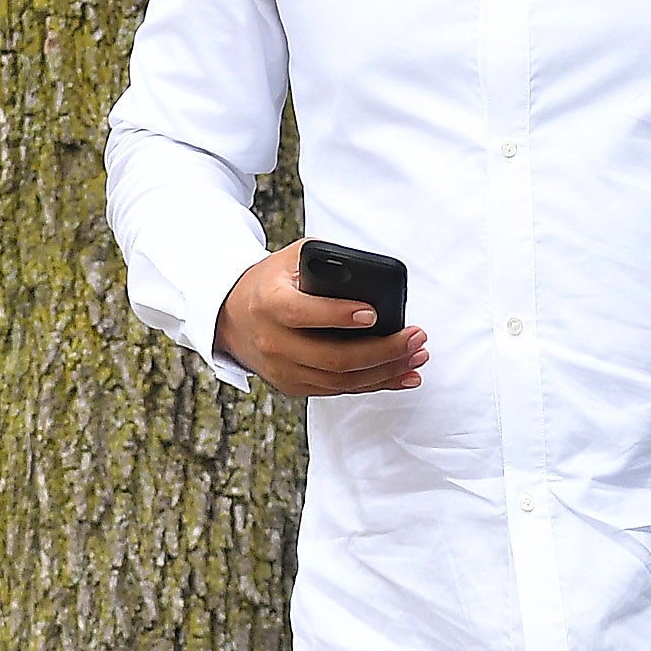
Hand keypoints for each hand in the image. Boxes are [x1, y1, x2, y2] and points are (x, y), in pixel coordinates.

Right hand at [215, 244, 428, 398]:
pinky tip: (403, 375)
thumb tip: (375, 276)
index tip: (373, 313)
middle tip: (415, 337)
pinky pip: (341, 391)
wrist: (233, 318)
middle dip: (382, 350)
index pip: (303, 314)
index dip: (338, 315)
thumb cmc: (272, 283)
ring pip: (342, 380)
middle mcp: (274, 342)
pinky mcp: (295, 386)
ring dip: (387, 370)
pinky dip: (376, 384)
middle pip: (333, 357)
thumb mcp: (292, 259)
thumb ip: (328, 262)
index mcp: (269, 303)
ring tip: (417, 355)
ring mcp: (284, 370)